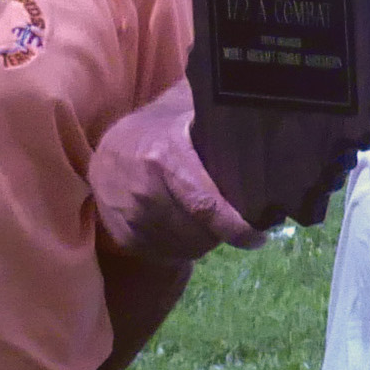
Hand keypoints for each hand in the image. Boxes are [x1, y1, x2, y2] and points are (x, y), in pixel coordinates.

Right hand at [91, 82, 258, 259]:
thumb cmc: (159, 130)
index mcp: (164, 159)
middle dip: (220, 235)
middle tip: (231, 226)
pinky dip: (178, 250)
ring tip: (208, 228)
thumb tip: (261, 115)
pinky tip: (186, 235)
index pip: (206, 207)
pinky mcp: (120, 233)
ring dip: (201, 244)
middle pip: (196, 234)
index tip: (258, 237)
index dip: (236, 229)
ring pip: (181, 248)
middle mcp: (145, 191)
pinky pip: (160, 254)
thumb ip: (219, 122)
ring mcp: (129, 215)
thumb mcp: (187, 116)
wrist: (108, 148)